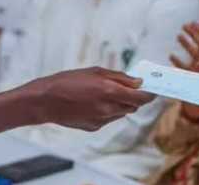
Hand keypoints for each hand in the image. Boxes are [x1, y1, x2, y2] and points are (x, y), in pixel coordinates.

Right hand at [21, 67, 153, 130]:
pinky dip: (108, 110)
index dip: (150, 94)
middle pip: (133, 106)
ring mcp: (102, 120)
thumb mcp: (95, 72)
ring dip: (121, 104)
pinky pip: (108, 118)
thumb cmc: (67, 81)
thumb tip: (137, 82)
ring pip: (121, 113)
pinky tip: (93, 102)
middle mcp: (109, 109)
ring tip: (105, 93)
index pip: (141, 97)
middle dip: (135, 97)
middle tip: (129, 87)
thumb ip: (119, 78)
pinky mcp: (94, 127)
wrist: (45, 101)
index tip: (154, 89)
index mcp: (110, 92)